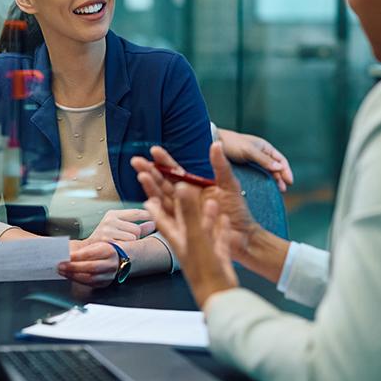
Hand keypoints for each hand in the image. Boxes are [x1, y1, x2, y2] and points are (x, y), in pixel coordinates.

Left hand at [58, 241, 119, 286]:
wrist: (113, 259)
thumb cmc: (100, 251)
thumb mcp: (93, 245)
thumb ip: (80, 249)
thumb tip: (64, 253)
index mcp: (108, 251)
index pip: (90, 254)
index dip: (76, 256)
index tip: (65, 257)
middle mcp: (110, 264)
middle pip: (91, 267)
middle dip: (74, 267)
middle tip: (60, 266)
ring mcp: (108, 276)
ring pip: (90, 278)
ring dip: (73, 275)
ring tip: (62, 272)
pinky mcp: (104, 284)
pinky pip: (89, 284)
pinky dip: (77, 280)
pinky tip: (69, 276)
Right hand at [84, 208, 155, 243]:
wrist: (86, 251)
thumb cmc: (105, 240)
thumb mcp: (119, 228)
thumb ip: (139, 226)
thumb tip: (154, 222)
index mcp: (113, 214)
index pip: (135, 213)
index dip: (147, 216)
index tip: (156, 218)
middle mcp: (110, 220)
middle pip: (136, 229)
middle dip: (135, 236)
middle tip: (124, 240)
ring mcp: (107, 230)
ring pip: (133, 238)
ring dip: (130, 244)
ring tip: (119, 245)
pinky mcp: (107, 241)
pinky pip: (126, 245)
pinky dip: (124, 249)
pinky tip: (117, 249)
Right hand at [132, 142, 259, 264]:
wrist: (244, 236)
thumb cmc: (237, 211)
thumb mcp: (229, 184)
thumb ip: (221, 165)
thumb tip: (216, 144)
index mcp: (193, 186)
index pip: (175, 170)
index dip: (164, 160)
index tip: (154, 150)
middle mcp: (184, 198)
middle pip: (163, 183)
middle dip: (149, 172)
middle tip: (137, 162)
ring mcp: (182, 213)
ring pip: (161, 198)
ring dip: (151, 188)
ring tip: (142, 176)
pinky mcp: (183, 227)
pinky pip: (168, 218)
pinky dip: (158, 211)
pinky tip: (149, 202)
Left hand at [144, 182, 237, 308]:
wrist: (220, 296)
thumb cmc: (203, 270)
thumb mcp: (195, 236)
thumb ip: (189, 212)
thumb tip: (181, 186)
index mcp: (178, 239)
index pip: (163, 218)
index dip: (156, 206)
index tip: (149, 196)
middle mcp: (188, 244)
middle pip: (181, 219)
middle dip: (180, 204)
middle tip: (178, 189)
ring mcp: (203, 252)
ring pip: (201, 229)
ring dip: (204, 215)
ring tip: (208, 201)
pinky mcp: (217, 258)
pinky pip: (218, 239)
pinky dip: (220, 228)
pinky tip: (224, 219)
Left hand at [216, 128, 293, 191]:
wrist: (213, 142)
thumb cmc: (232, 144)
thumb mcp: (249, 151)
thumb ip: (264, 160)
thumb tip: (280, 168)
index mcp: (265, 147)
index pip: (280, 160)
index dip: (286, 170)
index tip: (289, 181)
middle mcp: (261, 154)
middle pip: (276, 167)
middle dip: (281, 177)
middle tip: (284, 189)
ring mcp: (254, 161)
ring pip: (268, 172)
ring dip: (274, 180)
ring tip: (278, 191)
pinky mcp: (246, 167)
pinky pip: (259, 175)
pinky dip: (265, 181)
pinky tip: (265, 188)